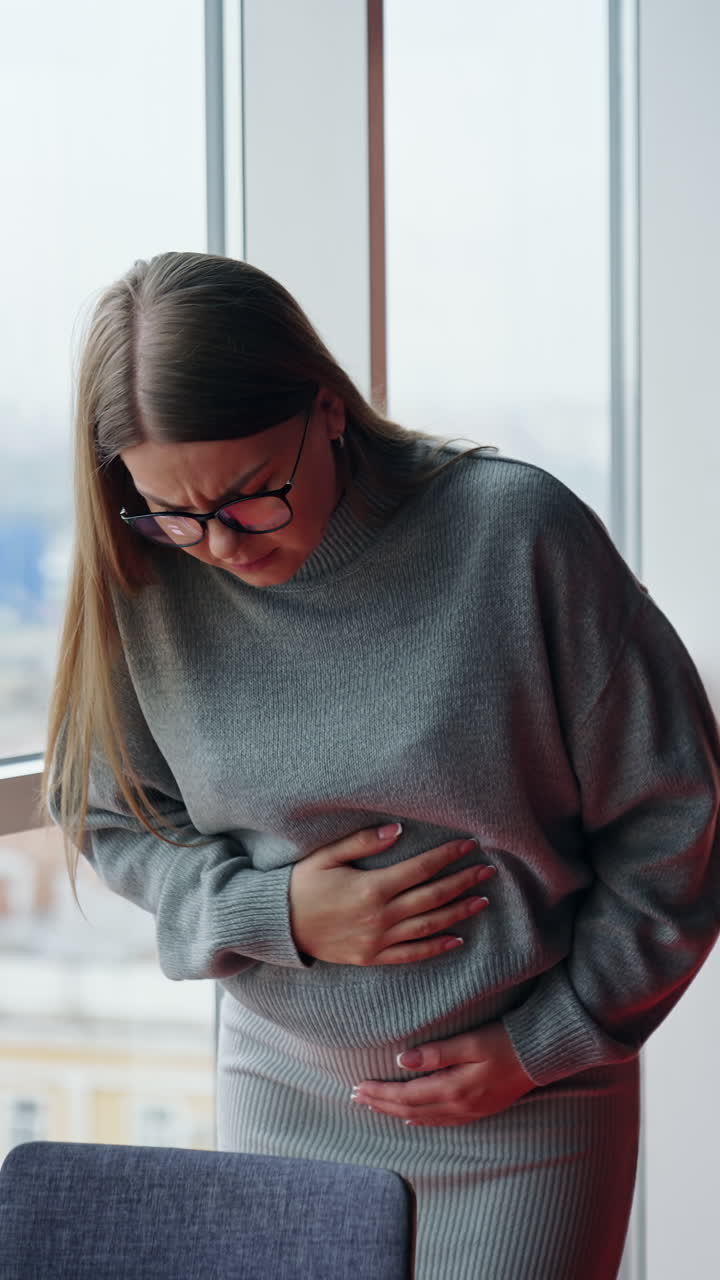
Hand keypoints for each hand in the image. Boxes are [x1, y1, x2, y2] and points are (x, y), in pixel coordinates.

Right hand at [289, 825, 495, 965]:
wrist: (278, 926)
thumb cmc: (300, 885)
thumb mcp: (326, 856)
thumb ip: (362, 842)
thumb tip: (398, 829)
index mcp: (371, 887)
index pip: (421, 869)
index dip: (448, 855)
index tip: (470, 843)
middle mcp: (380, 916)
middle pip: (432, 896)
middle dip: (463, 881)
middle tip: (488, 870)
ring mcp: (378, 940)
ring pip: (428, 926)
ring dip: (459, 912)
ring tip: (482, 900)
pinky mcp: (372, 957)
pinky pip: (411, 954)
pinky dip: (436, 947)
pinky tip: (457, 938)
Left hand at [351, 1021, 535, 1125]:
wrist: (540, 1056)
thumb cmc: (505, 1042)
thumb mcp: (471, 1041)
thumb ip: (437, 1052)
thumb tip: (402, 1059)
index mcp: (454, 1088)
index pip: (405, 1095)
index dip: (379, 1093)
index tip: (358, 1087)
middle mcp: (458, 1106)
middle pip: (409, 1110)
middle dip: (380, 1104)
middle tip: (355, 1097)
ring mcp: (468, 1112)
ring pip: (422, 1118)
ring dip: (394, 1112)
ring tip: (373, 1105)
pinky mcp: (477, 1110)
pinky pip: (439, 1121)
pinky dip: (419, 1119)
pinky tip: (410, 1117)